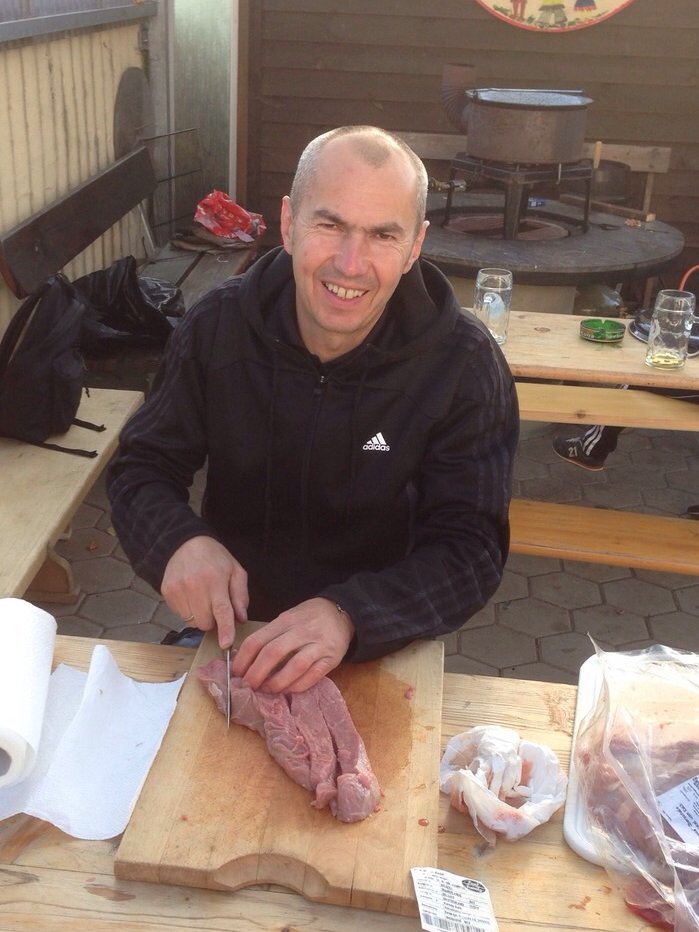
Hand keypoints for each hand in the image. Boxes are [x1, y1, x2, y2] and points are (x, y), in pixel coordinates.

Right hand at [161, 536, 247, 648]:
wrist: (185, 544)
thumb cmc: (215, 558)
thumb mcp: (236, 571)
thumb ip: (240, 596)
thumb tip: (240, 619)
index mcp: (215, 579)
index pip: (222, 610)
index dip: (225, 629)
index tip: (226, 644)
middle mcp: (195, 586)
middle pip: (205, 622)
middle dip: (213, 620)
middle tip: (215, 605)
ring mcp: (178, 590)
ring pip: (192, 622)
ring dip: (200, 616)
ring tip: (202, 598)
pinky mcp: (167, 593)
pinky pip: (181, 616)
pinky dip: (189, 611)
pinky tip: (191, 596)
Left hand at [231, 598, 354, 692]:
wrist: (342, 613)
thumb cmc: (309, 618)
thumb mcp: (288, 618)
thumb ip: (270, 636)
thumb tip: (246, 659)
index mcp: (285, 621)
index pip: (258, 640)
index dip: (243, 659)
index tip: (235, 672)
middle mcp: (301, 631)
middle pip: (273, 653)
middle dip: (256, 673)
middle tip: (248, 686)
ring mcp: (318, 646)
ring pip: (294, 666)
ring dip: (277, 682)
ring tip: (267, 690)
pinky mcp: (331, 659)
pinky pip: (313, 676)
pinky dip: (297, 686)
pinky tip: (287, 690)